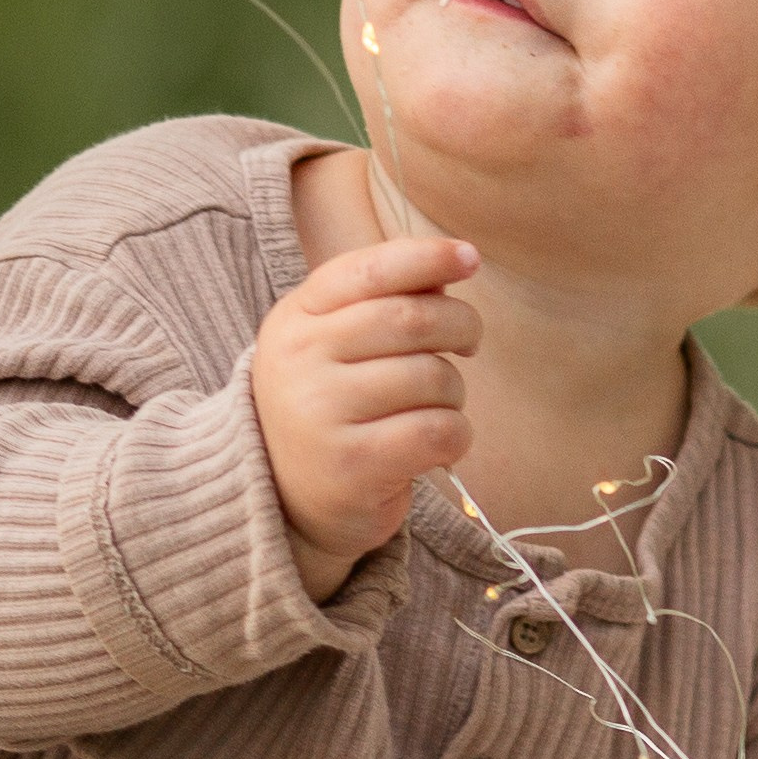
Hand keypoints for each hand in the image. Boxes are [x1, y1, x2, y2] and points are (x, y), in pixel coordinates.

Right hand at [252, 236, 479, 597]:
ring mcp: (321, 413)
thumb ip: (385, 302)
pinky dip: (456, 436)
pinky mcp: (352, 465)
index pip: (368, 271)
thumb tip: (450, 269)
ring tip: (435, 407)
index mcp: (297, 317)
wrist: (287, 500)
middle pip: (412, 319)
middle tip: (469, 343)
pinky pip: (438, 430)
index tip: (470, 257)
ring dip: (455, 392)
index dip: (426, 257)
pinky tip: (438, 445)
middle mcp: (300, 359)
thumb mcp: (336, 343)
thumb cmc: (331, 406)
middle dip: (461, 325)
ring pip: (433, 377)